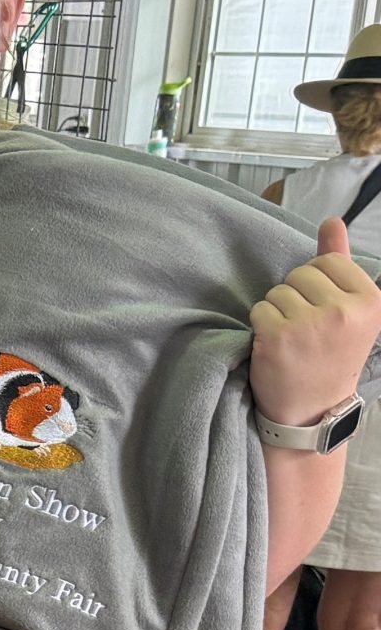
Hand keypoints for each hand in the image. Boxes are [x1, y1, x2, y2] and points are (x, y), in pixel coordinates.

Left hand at [250, 217, 380, 426]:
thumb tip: (332, 221)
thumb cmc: (331, 354)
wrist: (314, 408)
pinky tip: (277, 346)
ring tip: (294, 339)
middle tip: (308, 330)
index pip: (326, 261)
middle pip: (299, 274)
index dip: (317, 283)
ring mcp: (311, 324)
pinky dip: (262, 325)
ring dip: (278, 311)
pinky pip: (259, 308)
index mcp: (370, 299)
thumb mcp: (349, 308)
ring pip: (277, 291)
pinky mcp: (279, 336)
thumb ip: (339, 261)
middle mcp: (345, 310)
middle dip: (296, 296)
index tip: (325, 312)